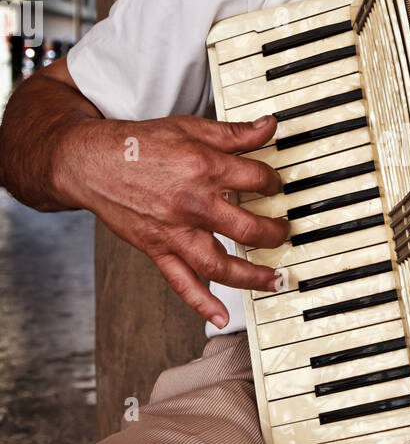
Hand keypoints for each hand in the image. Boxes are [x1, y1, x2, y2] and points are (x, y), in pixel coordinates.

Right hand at [58, 113, 286, 324]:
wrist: (91, 163)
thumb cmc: (138, 145)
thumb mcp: (190, 127)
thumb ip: (233, 133)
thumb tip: (268, 127)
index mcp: (204, 168)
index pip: (257, 180)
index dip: (274, 182)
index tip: (275, 186)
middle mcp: (192, 204)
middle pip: (248, 229)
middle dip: (275, 234)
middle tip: (284, 233)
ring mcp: (174, 232)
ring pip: (220, 264)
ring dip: (252, 277)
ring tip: (275, 280)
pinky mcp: (157, 250)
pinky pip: (180, 282)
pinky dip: (201, 302)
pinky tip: (219, 316)